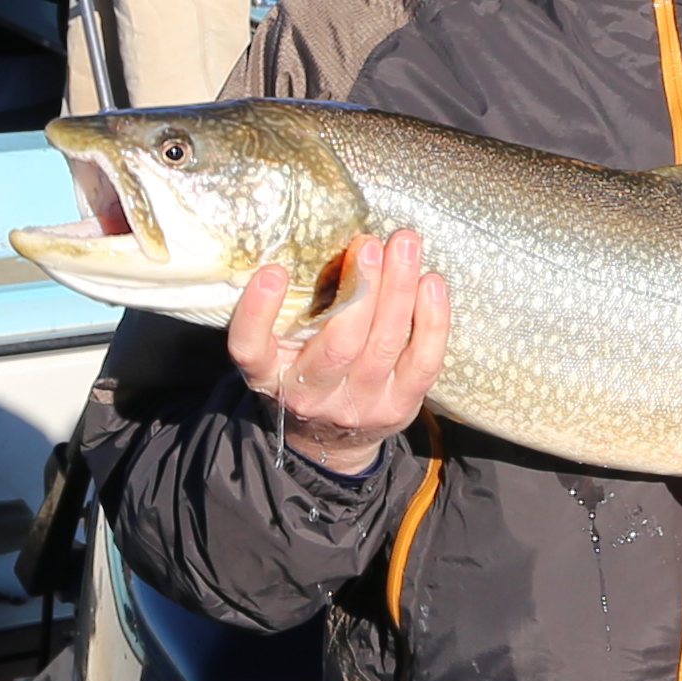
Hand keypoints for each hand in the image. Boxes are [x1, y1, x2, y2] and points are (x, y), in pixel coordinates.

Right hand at [228, 227, 448, 475]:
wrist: (328, 440)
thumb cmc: (302, 370)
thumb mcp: (280, 347)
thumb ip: (292, 307)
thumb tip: (328, 240)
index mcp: (268, 375)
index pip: (250, 349)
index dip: (257, 313)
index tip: (273, 271)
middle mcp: (309, 395)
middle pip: (338, 344)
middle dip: (361, 289)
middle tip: (369, 243)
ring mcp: (358, 405)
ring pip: (384, 346)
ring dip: (398, 290)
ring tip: (405, 245)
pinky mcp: (398, 408)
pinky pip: (422, 363)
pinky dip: (431, 321)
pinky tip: (432, 283)